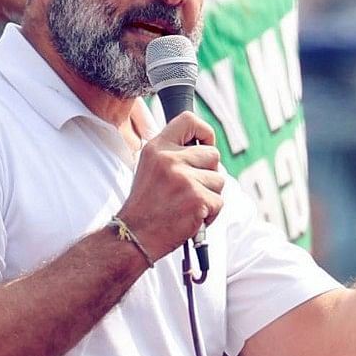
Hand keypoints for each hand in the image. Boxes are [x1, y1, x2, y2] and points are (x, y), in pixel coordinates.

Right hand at [122, 112, 226, 255]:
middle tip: (190, 188)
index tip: (205, 145)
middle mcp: (170, 159)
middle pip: (213, 155)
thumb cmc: (148, 203)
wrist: (135, 234)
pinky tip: (191, 216)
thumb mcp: (152, 167)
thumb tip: (206, 146)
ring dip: (209, 195)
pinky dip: (210, 213)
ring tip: (187, 203)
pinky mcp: (197, 198)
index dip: (205, 132)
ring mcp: (184, 179)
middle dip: (208, 173)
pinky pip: (219, 201)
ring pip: (219, 180)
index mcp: (158, 147)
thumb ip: (174, 153)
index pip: (189, 121)